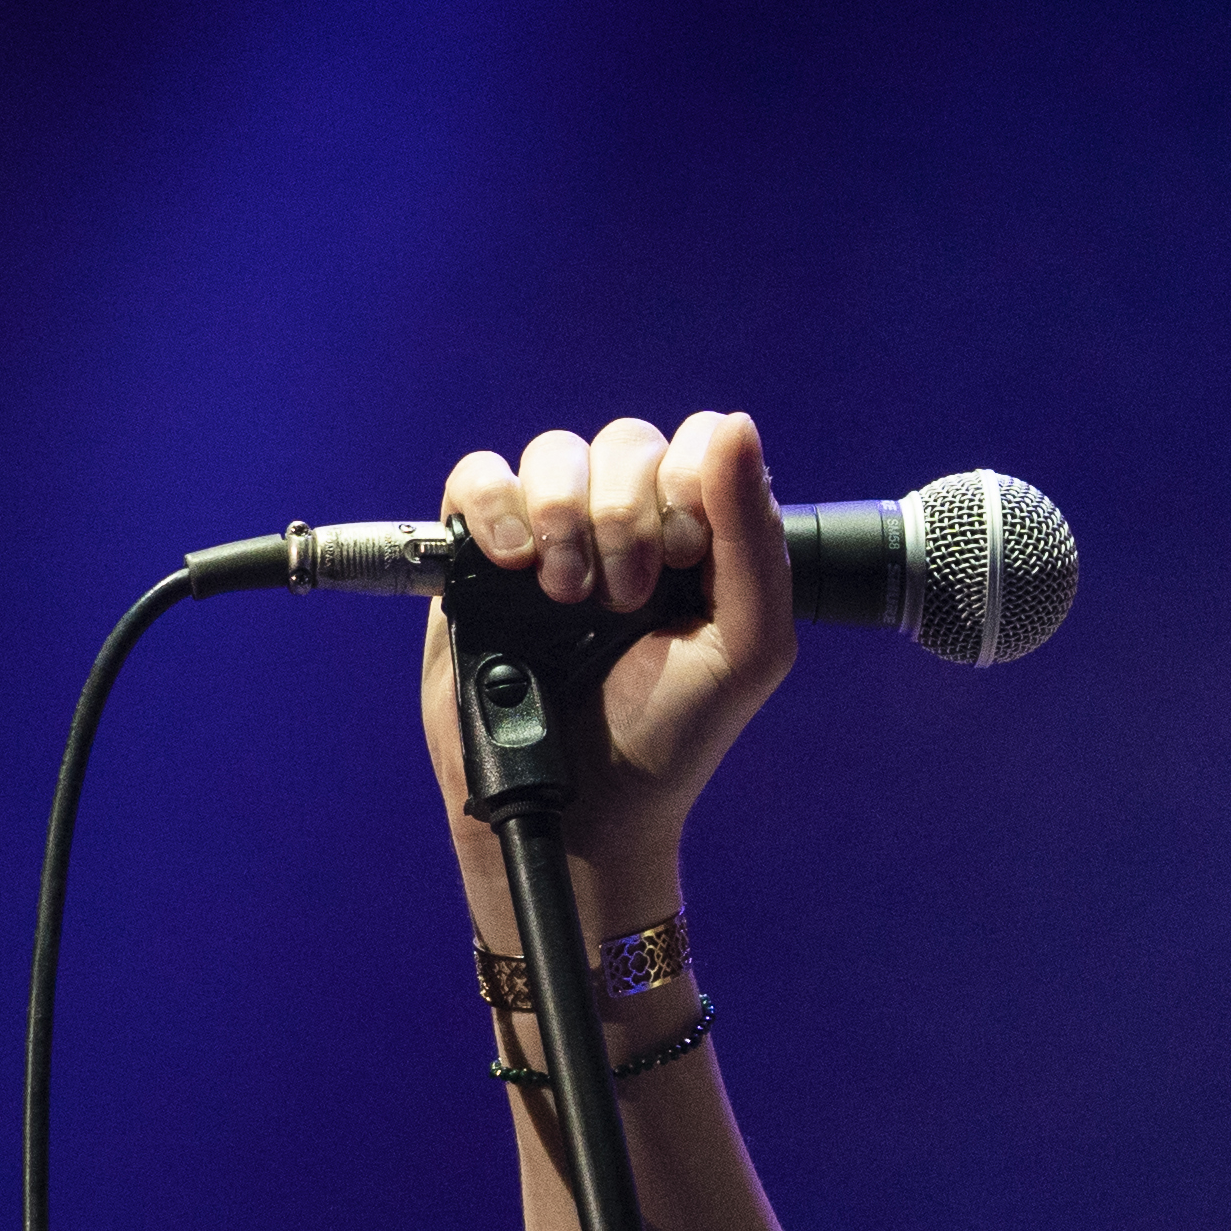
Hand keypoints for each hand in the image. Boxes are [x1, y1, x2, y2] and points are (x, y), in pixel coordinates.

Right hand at [421, 409, 797, 891]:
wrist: (583, 806)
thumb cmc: (672, 731)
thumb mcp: (747, 645)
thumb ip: (752, 536)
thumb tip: (735, 425)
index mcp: (702, 535)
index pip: (702, 441)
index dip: (692, 479)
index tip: (684, 555)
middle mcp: (629, 522)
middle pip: (627, 441)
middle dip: (626, 515)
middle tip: (624, 600)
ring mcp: (553, 534)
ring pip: (554, 451)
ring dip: (564, 517)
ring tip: (565, 596)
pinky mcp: (482, 552)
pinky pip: (478, 476)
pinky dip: (496, 505)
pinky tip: (513, 564)